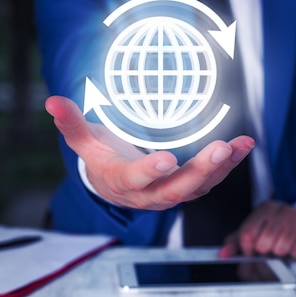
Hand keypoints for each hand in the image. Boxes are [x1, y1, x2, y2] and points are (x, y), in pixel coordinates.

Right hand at [45, 95, 254, 209]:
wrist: (115, 186)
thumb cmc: (101, 158)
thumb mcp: (84, 141)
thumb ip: (70, 123)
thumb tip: (51, 101)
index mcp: (123, 182)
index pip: (135, 180)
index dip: (150, 171)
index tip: (167, 159)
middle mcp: (149, 195)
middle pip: (176, 189)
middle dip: (200, 170)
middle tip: (219, 148)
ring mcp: (171, 193)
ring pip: (199, 187)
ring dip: (222, 167)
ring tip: (242, 145)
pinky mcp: (187, 188)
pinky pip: (210, 181)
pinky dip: (228, 164)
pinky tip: (244, 146)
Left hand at [219, 200, 295, 259]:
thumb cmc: (279, 229)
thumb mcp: (257, 230)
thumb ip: (237, 242)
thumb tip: (223, 254)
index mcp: (264, 209)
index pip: (246, 234)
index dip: (247, 250)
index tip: (252, 254)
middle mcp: (280, 210)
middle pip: (262, 244)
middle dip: (266, 253)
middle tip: (272, 250)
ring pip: (279, 250)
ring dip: (281, 255)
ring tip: (285, 247)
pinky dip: (295, 256)